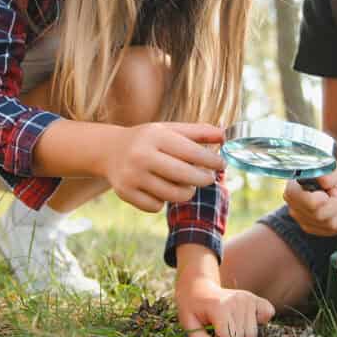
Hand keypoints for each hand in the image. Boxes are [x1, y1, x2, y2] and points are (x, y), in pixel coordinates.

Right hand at [103, 122, 224, 212]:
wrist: (109, 150)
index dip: (212, 161)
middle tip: (209, 178)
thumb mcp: (170, 129)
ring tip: (185, 183)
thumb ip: (198, 132)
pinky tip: (159, 189)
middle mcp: (141, 156)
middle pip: (185, 176)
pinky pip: (157, 206)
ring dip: (186, 192)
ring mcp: (132, 176)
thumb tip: (226, 135)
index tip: (222, 165)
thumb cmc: (148, 140)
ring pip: (174, 195)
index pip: (192, 152)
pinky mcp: (125, 193)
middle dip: (203, 179)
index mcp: (155, 136)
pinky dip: (163, 200)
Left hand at [176, 277, 273, 336]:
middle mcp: (238, 300)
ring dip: (242, 334)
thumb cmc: (194, 308)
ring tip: (229, 324)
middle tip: (220, 331)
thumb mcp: (189, 324)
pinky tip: (244, 319)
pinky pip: (268, 315)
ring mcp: (248, 298)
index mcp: (220, 306)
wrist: (200, 289)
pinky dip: (258, 322)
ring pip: (253, 333)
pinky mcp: (256, 298)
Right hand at [284, 163, 336, 235]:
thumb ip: (329, 174)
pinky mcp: (311, 229)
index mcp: (293, 188)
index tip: (330, 190)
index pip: (305, 202)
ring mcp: (301, 220)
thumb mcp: (334, 170)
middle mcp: (293, 206)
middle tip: (336, 192)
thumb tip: (325, 181)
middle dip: (336, 204)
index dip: (321, 199)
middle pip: (319, 215)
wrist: (333, 185)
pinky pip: (335, 230)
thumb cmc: (331, 176)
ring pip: (329, 224)